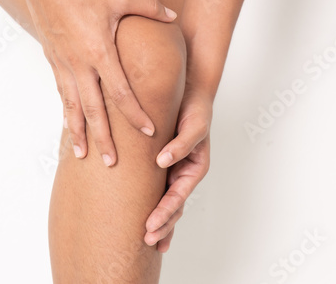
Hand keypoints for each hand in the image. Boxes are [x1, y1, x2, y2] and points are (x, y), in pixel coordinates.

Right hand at [20, 0, 176, 165]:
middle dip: (103, 138)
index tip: (149, 132)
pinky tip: (69, 126)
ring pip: (72, 108)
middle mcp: (80, 65)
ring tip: (81, 155)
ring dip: (77, 133)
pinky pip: (61, 94)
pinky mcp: (53, 61)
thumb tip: (173, 15)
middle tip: (112, 162)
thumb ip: (150, 8)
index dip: (136, 114)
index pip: (121, 93)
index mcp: (100, 52)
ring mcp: (63, 65)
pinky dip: (66, 113)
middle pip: (94, 111)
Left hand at [144, 89, 212, 251]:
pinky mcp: (159, 164)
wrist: (188, 94)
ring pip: (164, 202)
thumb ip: (181, 144)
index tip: (151, 226)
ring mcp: (171, 171)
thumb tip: (162, 161)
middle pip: (173, 206)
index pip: (177, 197)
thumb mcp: (194, 126)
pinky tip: (139, 216)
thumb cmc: (195, 110)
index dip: (165, 213)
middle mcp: (182, 173)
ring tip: (147, 241)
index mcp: (193, 168)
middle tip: (147, 241)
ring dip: (159, 221)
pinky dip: (148, 202)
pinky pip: (154, 187)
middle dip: (162, 225)